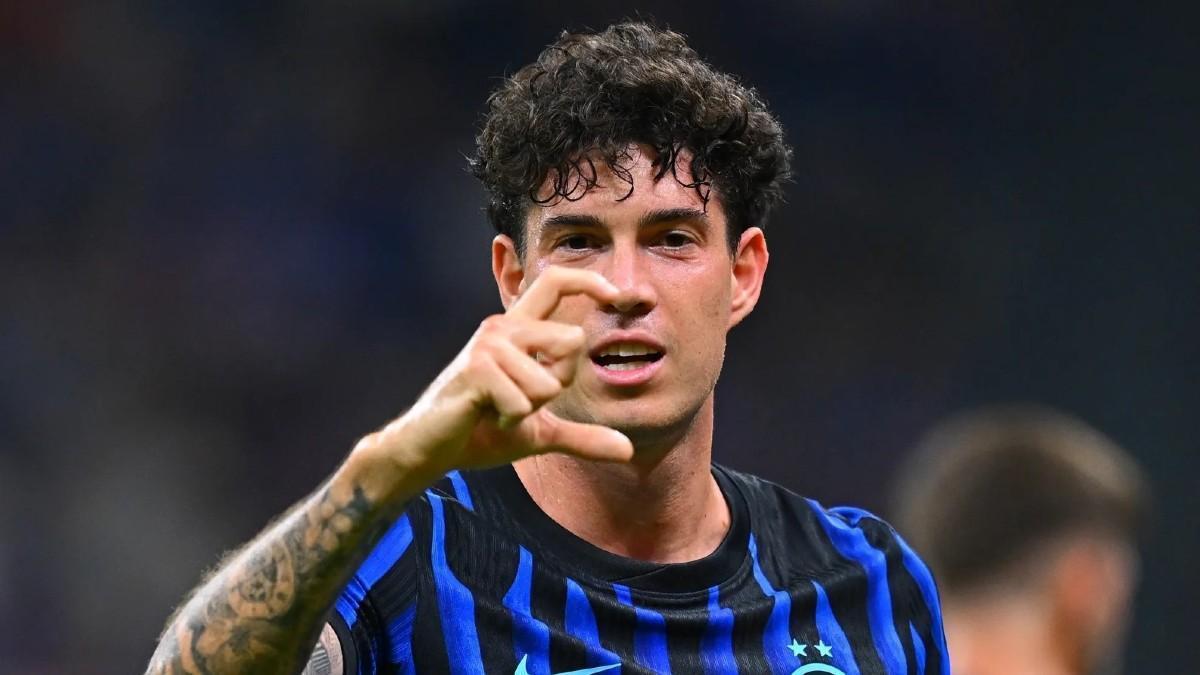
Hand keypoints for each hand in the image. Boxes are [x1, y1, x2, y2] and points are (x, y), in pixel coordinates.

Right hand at [354, 267, 634, 491]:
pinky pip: (524, 402)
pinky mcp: (476, 368)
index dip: (589, 281)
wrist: (432, 450)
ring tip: (498, 408)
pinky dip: (511, 420)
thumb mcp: (540, 432)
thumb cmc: (482, 432)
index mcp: (518, 330)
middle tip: (521, 400)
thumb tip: (628, 451)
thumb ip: (583, 437)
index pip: (555, 283)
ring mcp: (488, 344)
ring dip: (530, 408)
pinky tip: (485, 415)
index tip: (617, 295)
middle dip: (559, 383)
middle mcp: (503, 327)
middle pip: (573, 341)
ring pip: (549, 380)